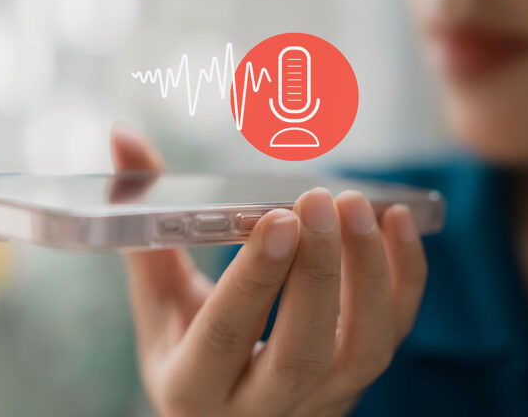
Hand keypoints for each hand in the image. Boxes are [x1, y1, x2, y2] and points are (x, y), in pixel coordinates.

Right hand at [111, 126, 427, 416]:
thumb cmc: (187, 354)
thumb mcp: (159, 305)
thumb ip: (150, 228)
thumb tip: (123, 136)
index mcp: (194, 386)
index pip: (225, 334)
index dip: (255, 277)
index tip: (276, 217)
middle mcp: (261, 408)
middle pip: (301, 350)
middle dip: (317, 272)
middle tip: (320, 200)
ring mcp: (319, 401)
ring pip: (362, 349)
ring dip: (369, 275)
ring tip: (358, 206)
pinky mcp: (356, 382)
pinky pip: (393, 335)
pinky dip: (404, 278)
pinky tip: (396, 221)